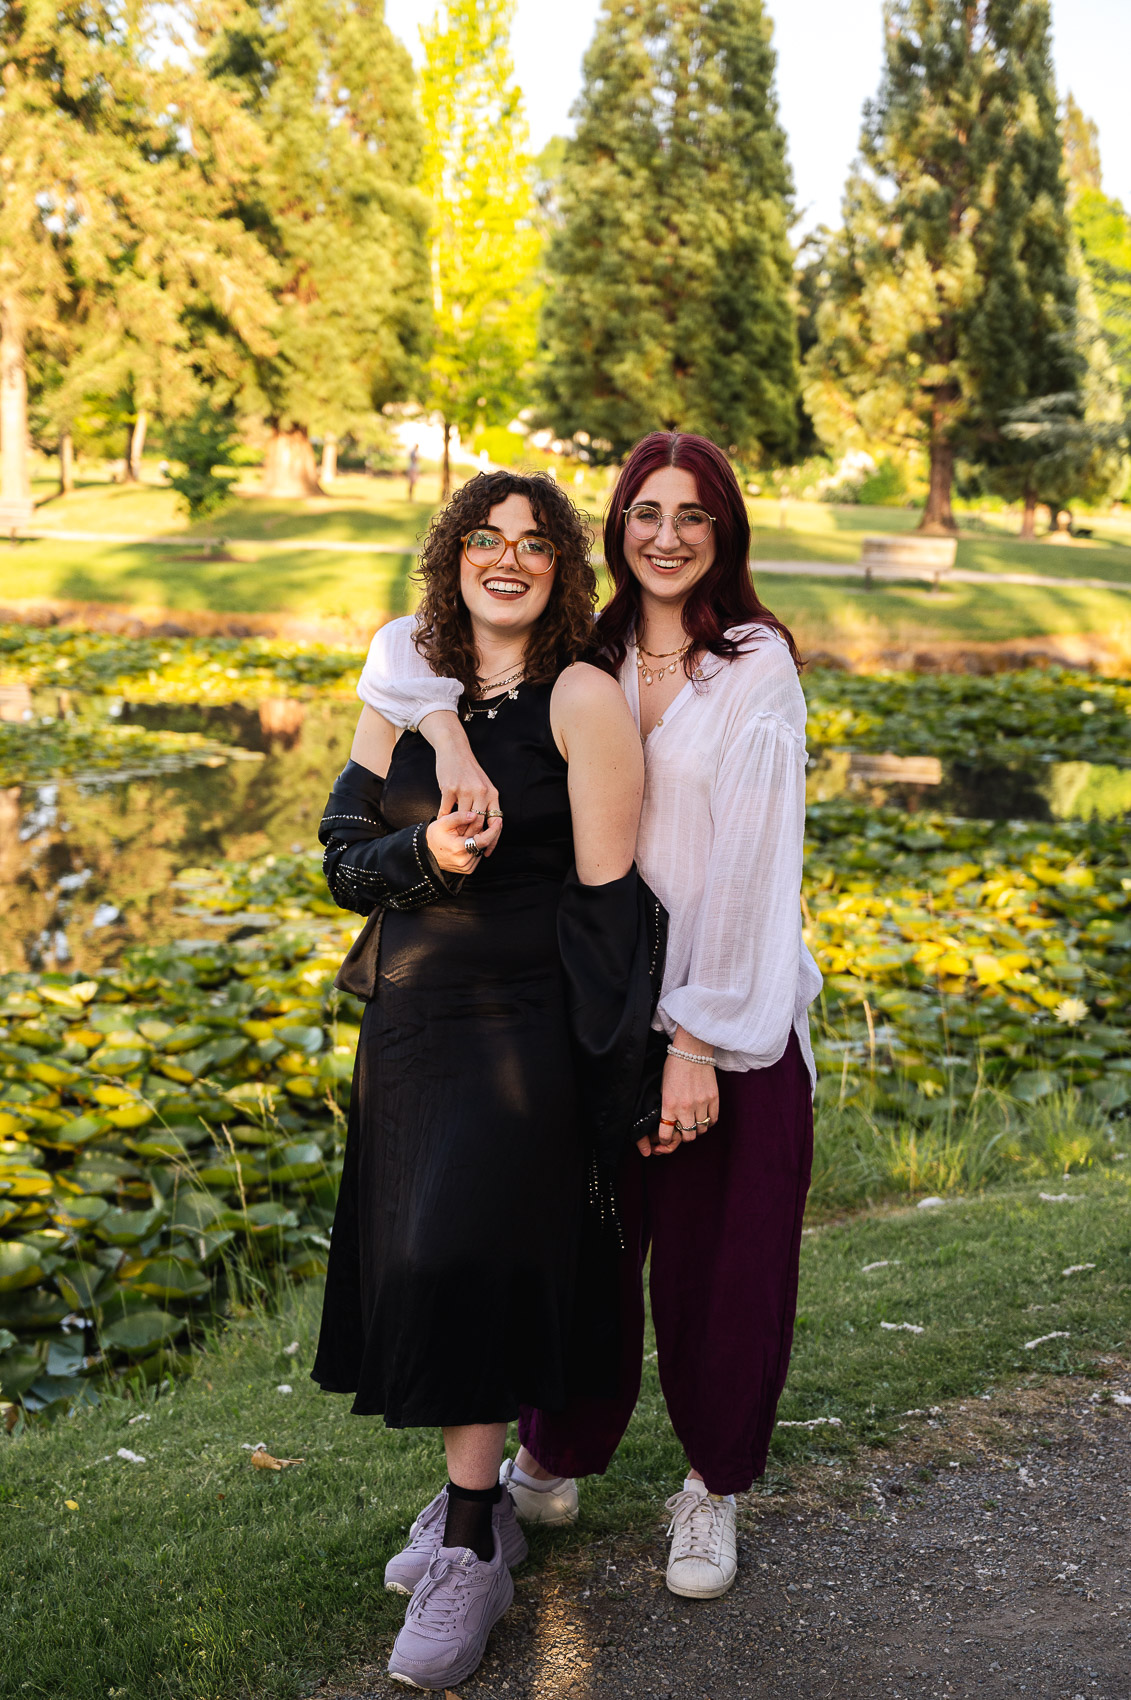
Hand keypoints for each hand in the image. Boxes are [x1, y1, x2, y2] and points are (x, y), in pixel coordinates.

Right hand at [423, 712, 502, 855]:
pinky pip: (447, 810)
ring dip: (457, 831)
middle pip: (478, 824)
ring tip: (453, 838)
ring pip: (463, 819)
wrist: (454, 750)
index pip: (496, 822)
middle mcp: (481, 792)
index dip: (492, 840)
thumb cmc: (469, 770)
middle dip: (472, 838)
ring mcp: (465, 790)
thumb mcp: (484, 785)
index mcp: (492, 793)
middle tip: (466, 847)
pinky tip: (442, 823)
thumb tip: (488, 827)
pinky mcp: (449, 788)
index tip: (487, 852)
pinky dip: (444, 818)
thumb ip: (487, 803)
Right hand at [425, 809, 501, 874]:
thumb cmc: (433, 836)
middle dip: (483, 832)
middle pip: (483, 844)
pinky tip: (466, 842)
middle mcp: (464, 861)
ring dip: (479, 841)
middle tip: (476, 824)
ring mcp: (466, 867)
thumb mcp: (443, 822)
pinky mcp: (468, 870)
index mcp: (458, 848)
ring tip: (466, 834)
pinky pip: (478, 856)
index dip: (493, 830)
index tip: (499, 821)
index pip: (483, 840)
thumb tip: (474, 815)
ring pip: (481, 850)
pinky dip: (476, 848)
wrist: (425, 854)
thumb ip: (458, 816)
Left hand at [638, 1031, 717, 1156]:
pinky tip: (704, 1116)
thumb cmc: (674, 1066)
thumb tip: (668, 1122)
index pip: (667, 1134)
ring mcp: (701, 1103)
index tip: (666, 1138)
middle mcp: (685, 1107)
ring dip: (697, 1129)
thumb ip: (666, 1106)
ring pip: (701, 1130)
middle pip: (688, 1136)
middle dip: (684, 1136)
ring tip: (694, 1122)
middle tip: (683, 1130)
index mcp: (669, 1104)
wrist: (692, 1050)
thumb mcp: (662, 1088)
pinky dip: (708, 1122)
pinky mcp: (714, 1098)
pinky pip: (713, 1120)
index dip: (665, 1141)